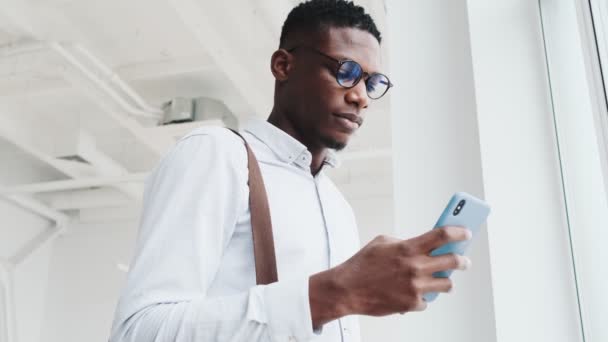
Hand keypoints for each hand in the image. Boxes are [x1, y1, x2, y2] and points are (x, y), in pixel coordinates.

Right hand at [309, 226, 471, 327]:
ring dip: (446, 281)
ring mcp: (415, 287)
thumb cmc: (363, 264)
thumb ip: (405, 243)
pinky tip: (413, 292)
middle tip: (464, 260)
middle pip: (454, 261)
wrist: (347, 289)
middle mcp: (415, 267)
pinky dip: (422, 296)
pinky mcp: (412, 303)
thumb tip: (423, 246)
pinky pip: (427, 300)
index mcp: (408, 248)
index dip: (459, 232)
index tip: (466, 233)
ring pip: (447, 284)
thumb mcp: (383, 243)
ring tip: (443, 279)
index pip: (442, 235)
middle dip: (463, 260)